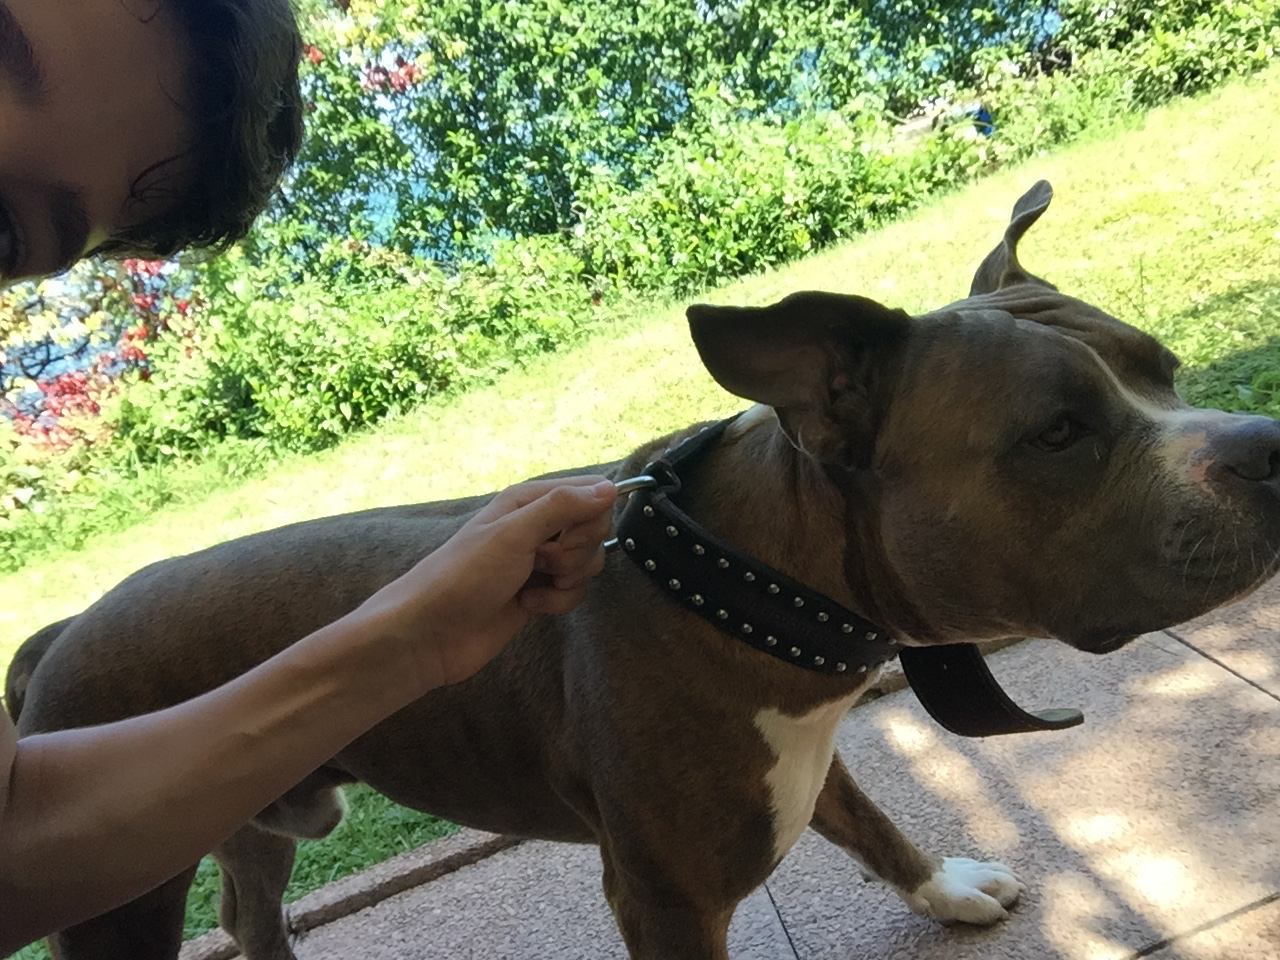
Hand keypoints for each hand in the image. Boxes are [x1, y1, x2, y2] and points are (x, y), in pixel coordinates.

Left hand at [352, 476, 617, 689]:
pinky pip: (574, 592)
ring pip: (587, 563)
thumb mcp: (514, 534)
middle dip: (578, 552)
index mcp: (529, 501)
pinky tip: (529, 607)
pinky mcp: (540, 594)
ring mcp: (539, 563)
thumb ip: (562, 507)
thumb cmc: (465, 575)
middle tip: (544, 563)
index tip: (570, 536)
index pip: (591, 492)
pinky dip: (558, 602)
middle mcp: (537, 527)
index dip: (591, 517)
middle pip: (593, 530)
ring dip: (569, 579)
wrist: (432, 632)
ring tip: (534, 586)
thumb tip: (610, 489)